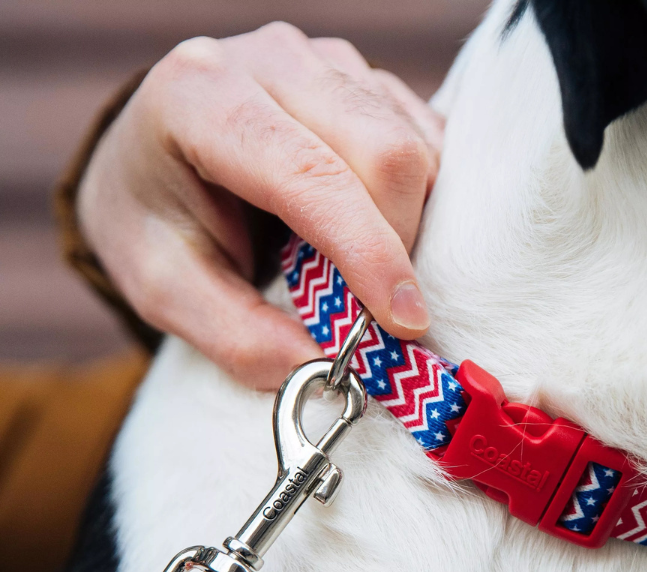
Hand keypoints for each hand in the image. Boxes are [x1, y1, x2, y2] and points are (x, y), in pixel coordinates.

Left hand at [77, 24, 443, 388]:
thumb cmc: (154, 221)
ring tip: (362, 264)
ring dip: (413, 225)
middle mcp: (271, 60)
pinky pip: (427, 140)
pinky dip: (422, 201)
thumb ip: (239, 337)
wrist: (152, 157)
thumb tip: (323, 370)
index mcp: (204, 100)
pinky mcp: (363, 79)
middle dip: (401, 243)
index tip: (404, 323)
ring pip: (418, 145)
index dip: (370, 253)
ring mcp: (324, 59)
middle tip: (379, 306)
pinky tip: (378, 227)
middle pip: (386, 150)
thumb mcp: (167, 292)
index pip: (314, 175)